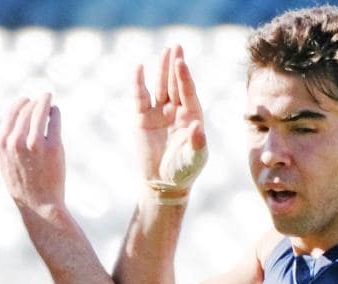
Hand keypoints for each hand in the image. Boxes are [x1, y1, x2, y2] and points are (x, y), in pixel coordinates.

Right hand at [0, 93, 65, 214]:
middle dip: (35, 102)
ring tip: (48, 98)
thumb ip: (7, 142)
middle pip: (27, 110)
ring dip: (45, 101)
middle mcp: (16, 141)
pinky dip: (55, 113)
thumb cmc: (23, 186)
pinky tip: (55, 113)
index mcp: (2, 144)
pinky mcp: (54, 146)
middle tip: (42, 99)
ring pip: (40, 111)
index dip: (21, 104)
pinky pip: (54, 120)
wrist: (38, 206)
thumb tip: (17, 118)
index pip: (12, 113)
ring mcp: (35, 143)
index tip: (28, 100)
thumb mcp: (6, 163)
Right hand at [133, 46, 207, 197]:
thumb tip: (197, 125)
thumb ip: (198, 144)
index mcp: (192, 116)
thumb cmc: (183, 171)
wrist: (163, 183)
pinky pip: (141, 97)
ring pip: (161, 87)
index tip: (181, 63)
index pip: (188, 92)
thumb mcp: (194, 159)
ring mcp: (159, 113)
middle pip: (176, 84)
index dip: (184, 78)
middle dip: (176, 66)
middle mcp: (176, 111)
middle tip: (176, 46)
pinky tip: (139, 68)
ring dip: (163, 69)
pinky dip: (139, 83)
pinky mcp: (143, 118)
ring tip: (165, 51)